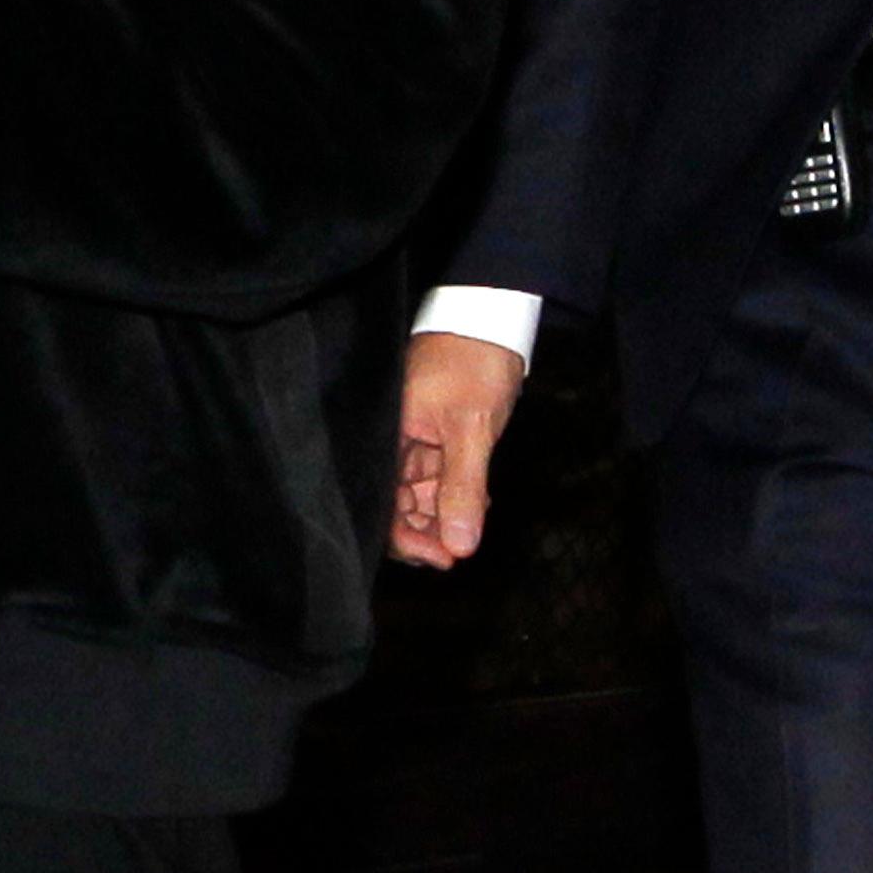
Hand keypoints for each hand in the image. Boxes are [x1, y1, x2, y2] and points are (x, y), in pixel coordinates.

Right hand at [390, 330, 526, 567]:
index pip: (381, 503)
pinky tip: (477, 502)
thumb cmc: (475, 362)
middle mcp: (390, 442)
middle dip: (426, 532)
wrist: (492, 315)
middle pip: (393, 505)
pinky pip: (433, 478)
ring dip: (444, 516)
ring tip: (475, 522)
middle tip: (460, 550)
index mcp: (385, 437)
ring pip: (416, 496)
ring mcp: (410, 440)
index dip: (406, 538)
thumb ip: (463, 488)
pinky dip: (454, 494)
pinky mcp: (430, 437)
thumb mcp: (472, 429)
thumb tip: (461, 548)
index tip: (444, 558)